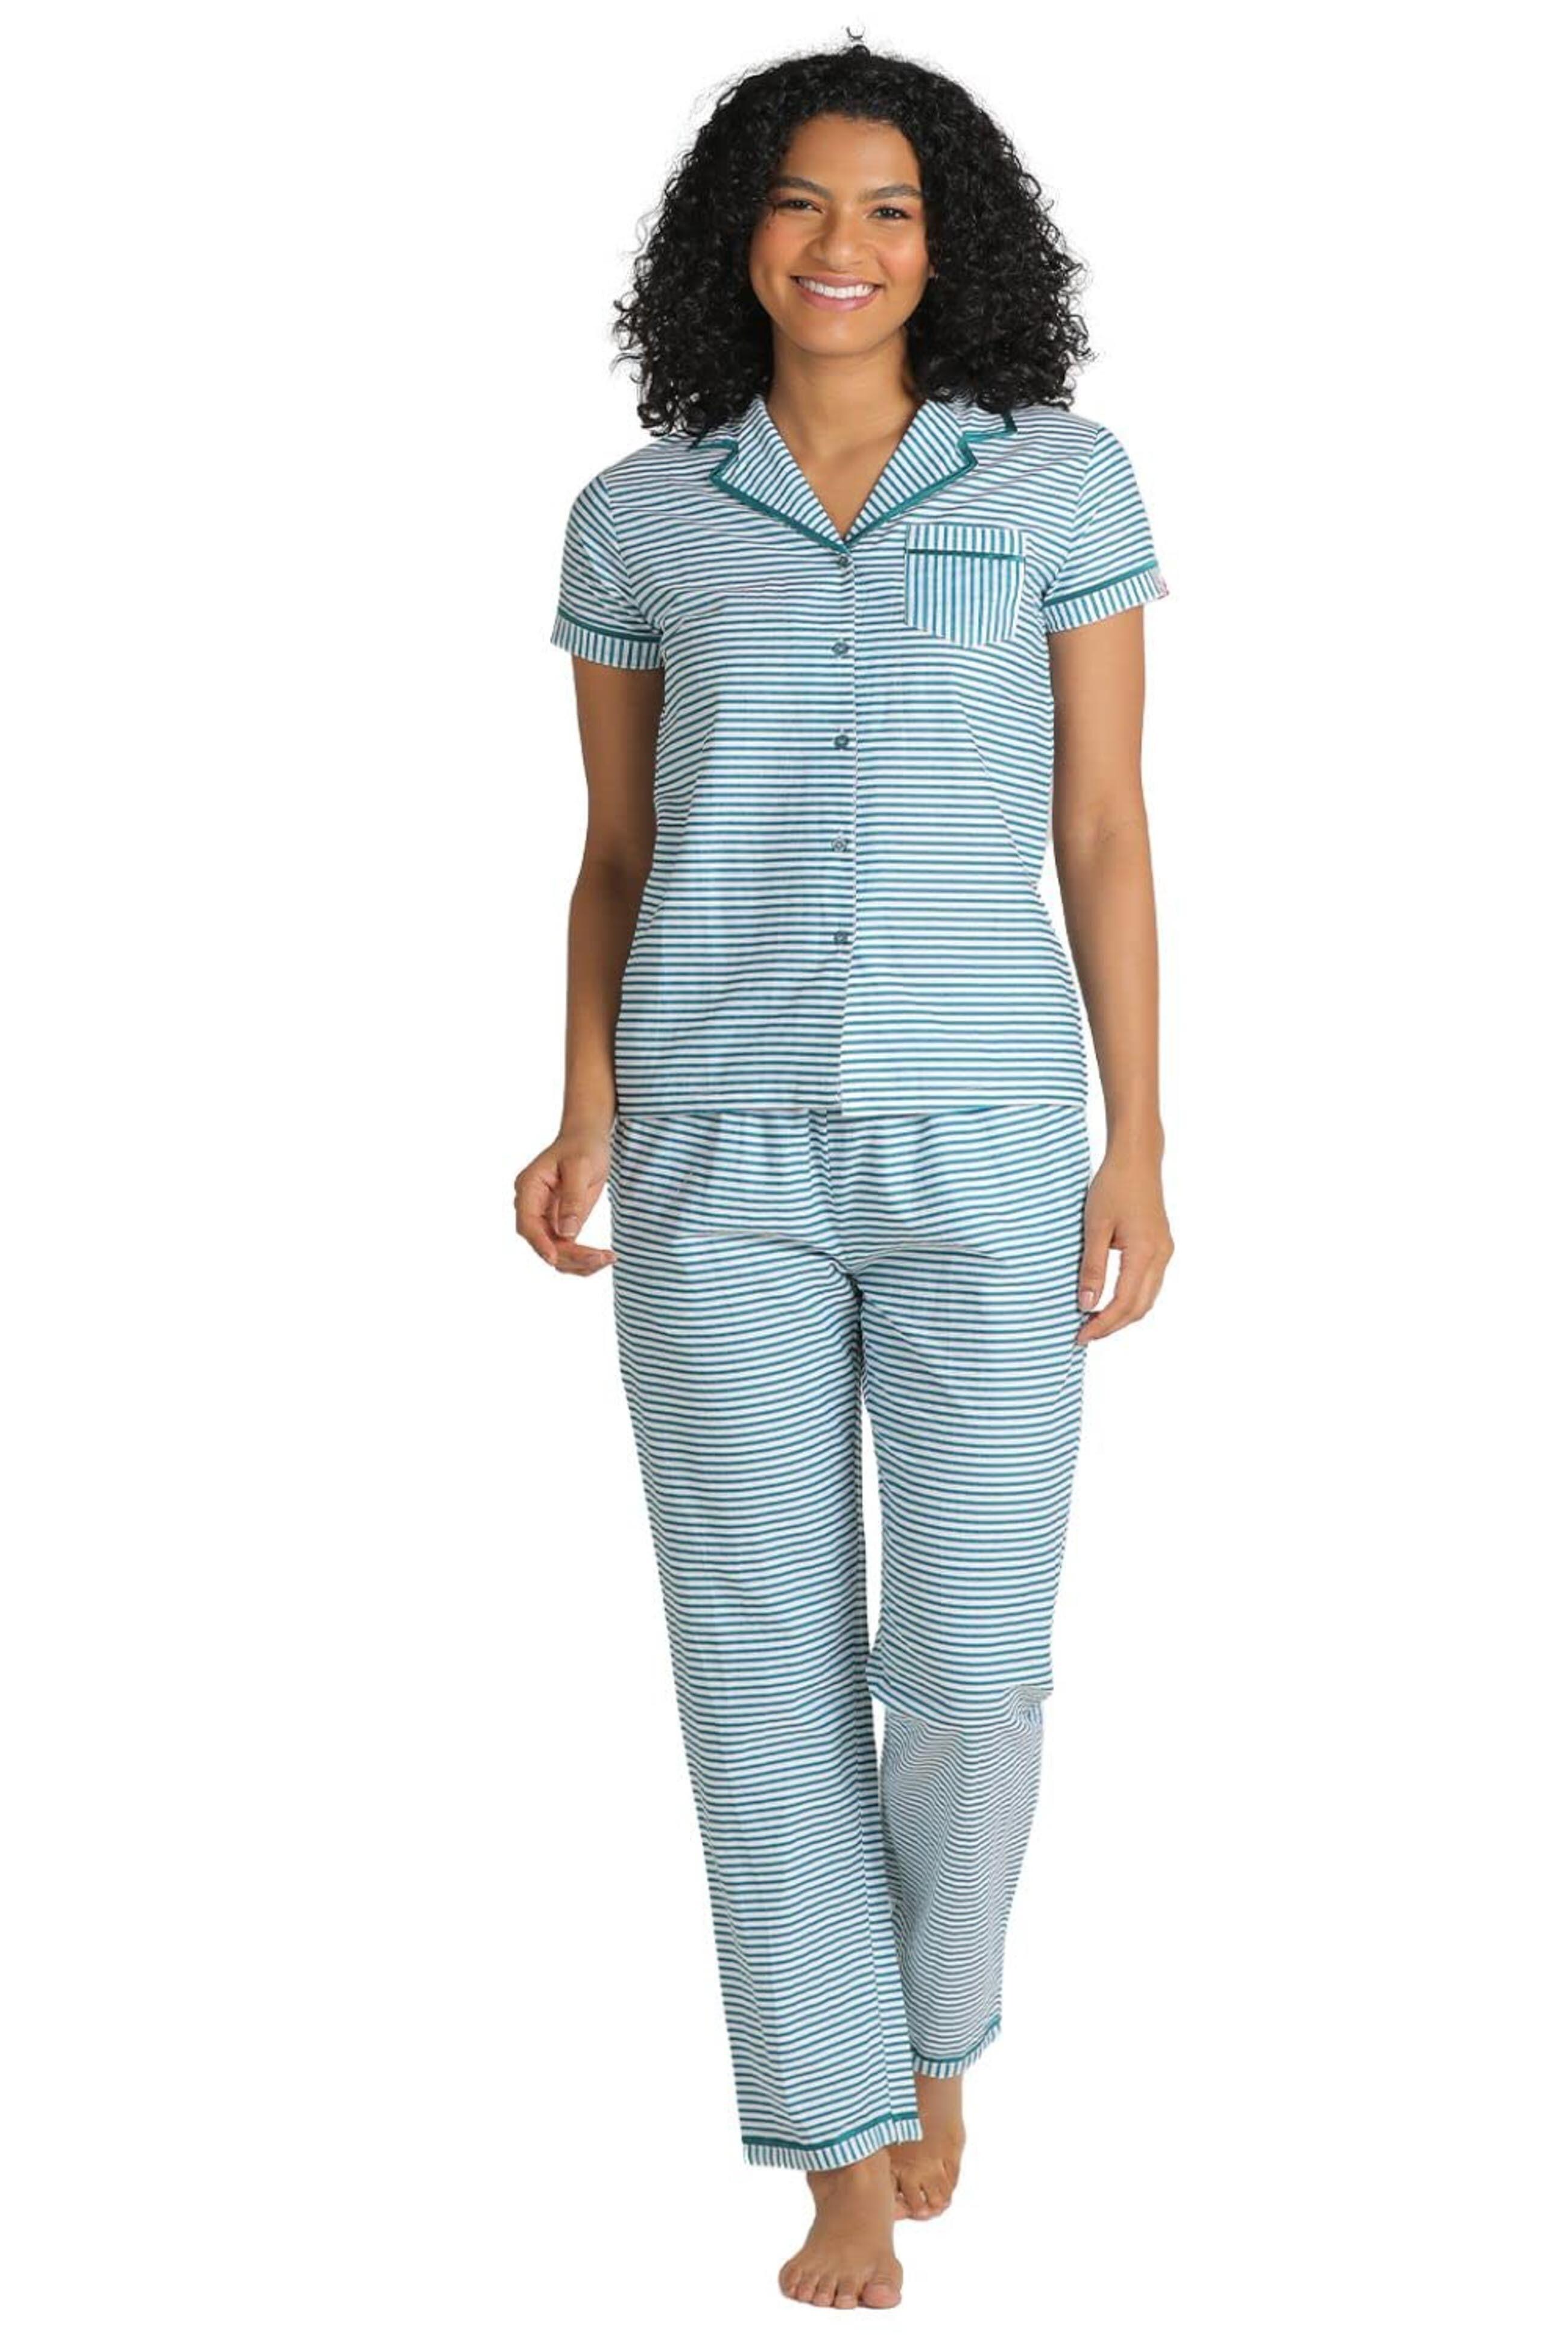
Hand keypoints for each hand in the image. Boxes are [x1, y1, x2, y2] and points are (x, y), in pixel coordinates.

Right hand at [514, 1123, 615, 1275]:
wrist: (588, 1139)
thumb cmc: (582, 1146)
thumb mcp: (580, 1167)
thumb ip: (572, 1199)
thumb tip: (567, 1233)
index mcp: (528, 1188)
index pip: (527, 1223)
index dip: (539, 1243)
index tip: (555, 1257)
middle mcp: (532, 1206)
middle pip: (542, 1241)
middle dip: (569, 1255)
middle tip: (601, 1258)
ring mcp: (545, 1217)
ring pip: (554, 1250)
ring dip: (578, 1262)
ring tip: (608, 1258)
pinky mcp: (559, 1224)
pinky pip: (567, 1248)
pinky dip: (583, 1258)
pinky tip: (603, 1258)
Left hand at [1074, 1146, 1172, 1343]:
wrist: (1137, 1159)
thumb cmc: (1113, 1186)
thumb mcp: (1095, 1227)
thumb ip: (1092, 1268)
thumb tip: (1086, 1304)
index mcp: (1146, 1252)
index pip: (1124, 1303)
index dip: (1103, 1324)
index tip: (1081, 1335)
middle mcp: (1161, 1256)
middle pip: (1140, 1307)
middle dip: (1113, 1325)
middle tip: (1085, 1334)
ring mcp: (1164, 1251)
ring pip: (1147, 1297)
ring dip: (1123, 1314)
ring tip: (1094, 1321)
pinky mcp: (1161, 1246)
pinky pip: (1149, 1283)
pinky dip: (1131, 1298)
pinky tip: (1110, 1299)